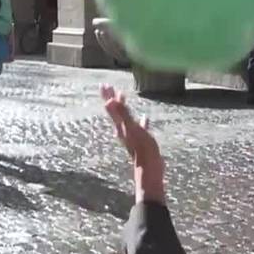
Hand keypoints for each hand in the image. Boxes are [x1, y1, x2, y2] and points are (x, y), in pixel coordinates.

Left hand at [101, 85, 164, 203]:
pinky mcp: (141, 140)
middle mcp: (123, 129)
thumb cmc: (142, 148)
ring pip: (126, 117)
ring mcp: (131, 135)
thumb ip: (121, 115)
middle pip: (116, 110)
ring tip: (123, 98)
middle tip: (109, 87)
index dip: (108, 95)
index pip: (111, 107)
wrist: (150, 168)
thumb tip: (108, 102)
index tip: (104, 85)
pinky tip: (145, 118)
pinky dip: (141, 122)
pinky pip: (139, 127)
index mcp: (120, 125)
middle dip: (113, 98)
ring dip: (124, 107)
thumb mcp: (131, 128)